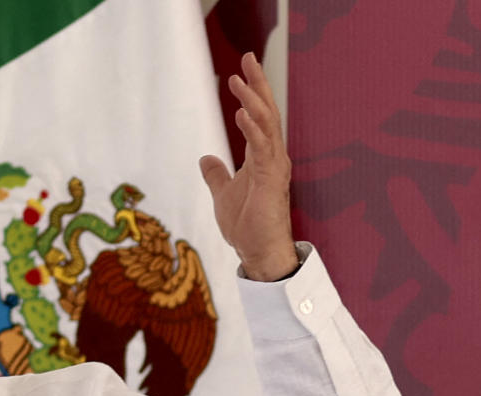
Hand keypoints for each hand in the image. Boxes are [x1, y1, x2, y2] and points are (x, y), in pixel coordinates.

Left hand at [199, 53, 296, 281]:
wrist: (258, 253)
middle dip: (257, 84)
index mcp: (263, 156)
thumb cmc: (246, 225)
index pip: (259, 116)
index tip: (241, 70)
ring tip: (239, 81)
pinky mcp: (270, 181)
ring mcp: (274, 167)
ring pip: (267, 125)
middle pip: (267, 112)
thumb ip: (216, 175)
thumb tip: (206, 158)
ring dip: (253, 101)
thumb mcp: (223, 194)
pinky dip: (252, 129)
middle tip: (247, 57)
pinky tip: (242, 113)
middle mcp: (273, 156)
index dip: (252, 92)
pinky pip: (262, 149)